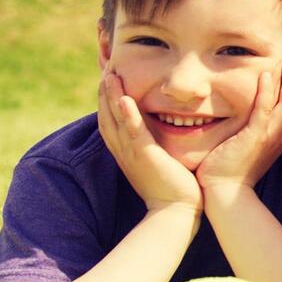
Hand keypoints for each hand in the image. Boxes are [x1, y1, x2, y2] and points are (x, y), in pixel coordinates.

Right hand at [98, 70, 201, 212]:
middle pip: (107, 116)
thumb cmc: (172, 187)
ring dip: (111, 97)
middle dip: (105, 92)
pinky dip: (127, 115)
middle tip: (106, 69)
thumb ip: (156, 143)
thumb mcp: (158, 160)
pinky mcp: (145, 157)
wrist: (176, 212)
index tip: (110, 78)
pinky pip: (133, 133)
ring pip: (116, 120)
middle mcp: (124, 150)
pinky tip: (124, 99)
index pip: (111, 120)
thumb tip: (164, 127)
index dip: (108, 99)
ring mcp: (132, 153)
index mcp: (126, 150)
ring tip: (109, 76)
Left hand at [197, 64, 281, 196]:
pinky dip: (267, 90)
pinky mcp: (255, 137)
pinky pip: (265, 108)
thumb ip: (257, 134)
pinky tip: (265, 75)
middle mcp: (281, 137)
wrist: (225, 192)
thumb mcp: (252, 150)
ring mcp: (270, 136)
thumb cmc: (233, 171)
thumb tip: (253, 122)